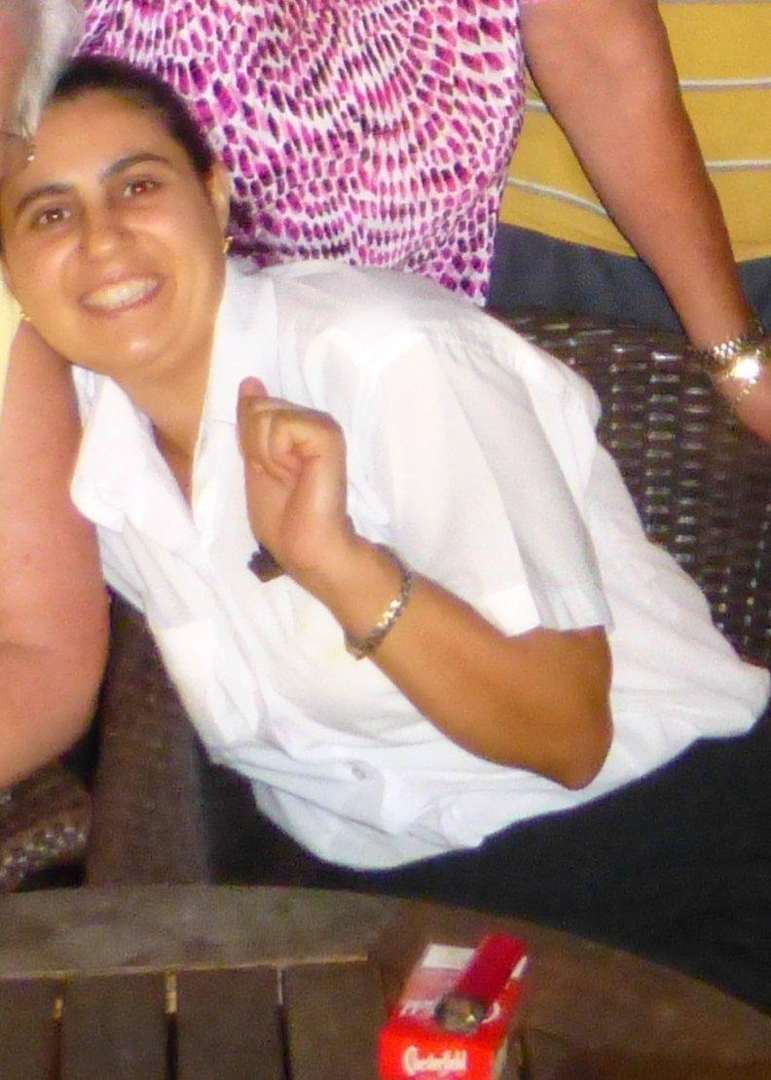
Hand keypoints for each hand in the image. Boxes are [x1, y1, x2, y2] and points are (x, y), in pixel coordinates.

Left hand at [237, 377, 355, 585]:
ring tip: (289, 478)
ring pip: (265, 415)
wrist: (307, 548)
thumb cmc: (282, 518)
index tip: (269, 471)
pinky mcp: (328, 435)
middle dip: (255, 446)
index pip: (253, 405)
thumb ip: (251, 424)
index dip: (249, 441)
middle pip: (256, 407)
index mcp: (296, 426)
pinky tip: (295, 474)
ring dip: (265, 454)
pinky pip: (282, 426)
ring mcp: (321, 426)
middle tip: (280, 477)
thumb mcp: (255, 463)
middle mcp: (311, 419)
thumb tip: (250, 382)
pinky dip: (277, 454)